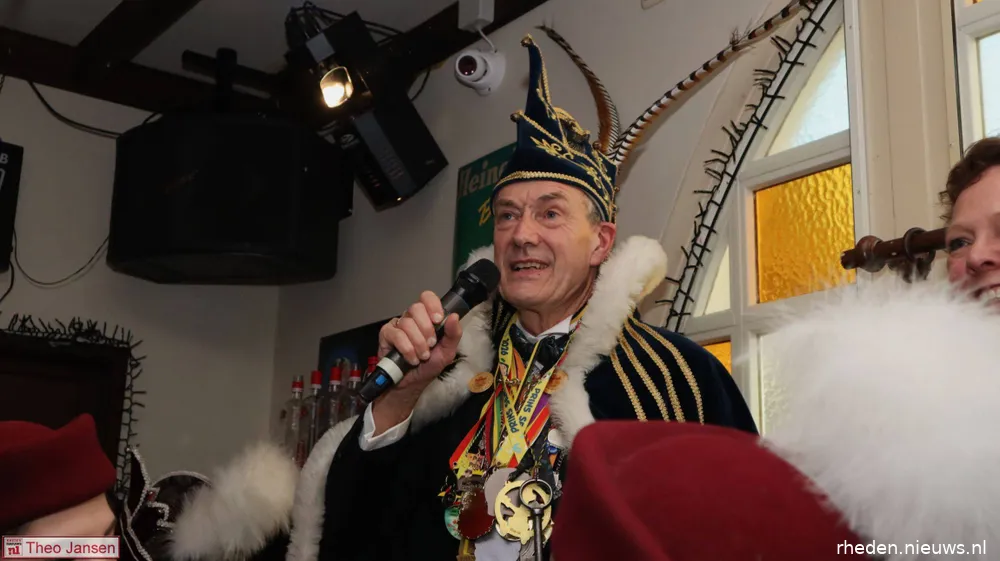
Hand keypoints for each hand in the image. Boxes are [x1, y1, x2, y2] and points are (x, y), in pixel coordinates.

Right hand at [371, 291, 462, 431]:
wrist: (412, 383)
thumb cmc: (428, 366)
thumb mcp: (447, 352)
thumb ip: (453, 334)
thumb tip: (454, 316)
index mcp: (427, 318)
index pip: (427, 298)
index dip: (432, 305)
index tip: (438, 320)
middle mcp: (411, 318)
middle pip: (416, 308)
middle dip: (426, 329)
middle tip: (430, 345)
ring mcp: (398, 325)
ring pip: (407, 323)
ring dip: (418, 343)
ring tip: (422, 356)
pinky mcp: (386, 335)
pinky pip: (396, 334)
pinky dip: (406, 348)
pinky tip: (411, 358)